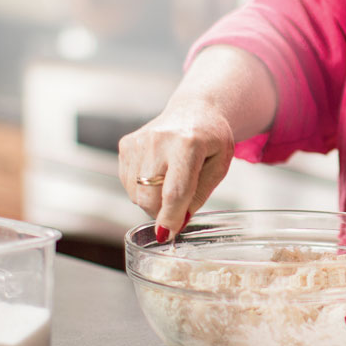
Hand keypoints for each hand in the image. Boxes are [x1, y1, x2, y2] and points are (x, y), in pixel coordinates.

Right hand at [117, 101, 234, 240]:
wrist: (194, 110)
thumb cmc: (211, 139)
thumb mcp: (219, 166)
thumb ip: (199, 196)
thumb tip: (175, 224)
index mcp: (188, 143)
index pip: (175, 190)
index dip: (171, 217)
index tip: (168, 234)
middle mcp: (159, 140)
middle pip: (149, 196)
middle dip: (162, 212)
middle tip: (179, 206)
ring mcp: (138, 141)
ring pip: (136, 194)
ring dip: (153, 200)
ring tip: (171, 180)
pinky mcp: (126, 145)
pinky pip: (128, 183)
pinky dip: (143, 188)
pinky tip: (158, 172)